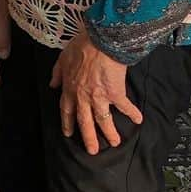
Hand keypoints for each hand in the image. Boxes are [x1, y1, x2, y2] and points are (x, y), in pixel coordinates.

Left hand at [50, 25, 142, 154]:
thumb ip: (57, 73)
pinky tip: (138, 120)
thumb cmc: (81, 46)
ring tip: (114, 143)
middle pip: (84, 121)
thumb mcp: (62, 58)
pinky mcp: (115, 93)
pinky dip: (132, 113)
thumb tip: (52, 85)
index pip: (66, 110)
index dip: (67, 122)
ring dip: (109, 132)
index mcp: (70, 88)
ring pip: (103, 119)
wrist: (99, 41)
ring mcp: (99, 96)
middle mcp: (83, 96)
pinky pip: (124, 106)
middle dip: (88, 137)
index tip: (68, 133)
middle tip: (92, 150)